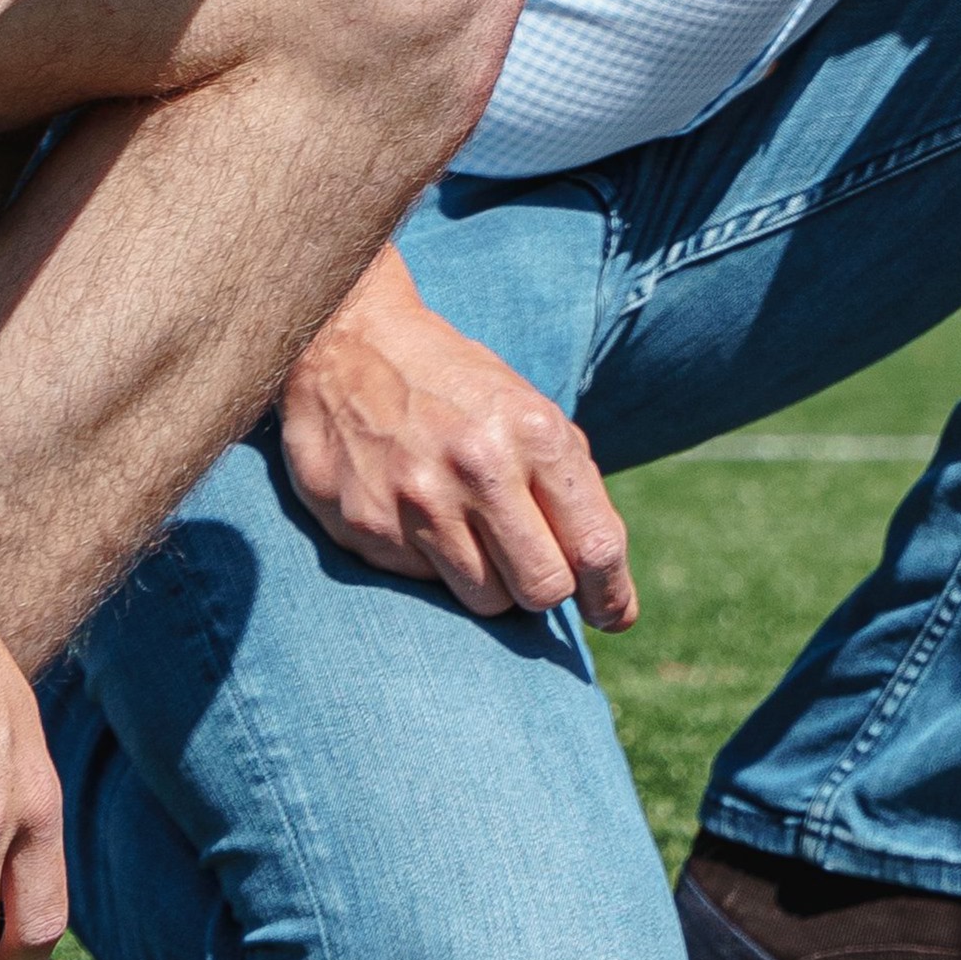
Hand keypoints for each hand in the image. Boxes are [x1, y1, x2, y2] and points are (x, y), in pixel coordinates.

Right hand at [280, 252, 635, 629]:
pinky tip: (416, 516)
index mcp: (534, 433)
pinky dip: (430, 565)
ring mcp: (418, 500)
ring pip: (485, 600)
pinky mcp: (367, 525)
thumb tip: (606, 584)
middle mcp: (479, 467)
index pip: (595, 545)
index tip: (614, 615)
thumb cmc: (457, 387)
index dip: (611, 595)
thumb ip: (569, 488)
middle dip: (546, 591)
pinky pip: (423, 584)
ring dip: (489, 582)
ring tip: (470, 535)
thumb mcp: (528, 412)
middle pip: (542, 589)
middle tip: (533, 572)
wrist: (346, 344)